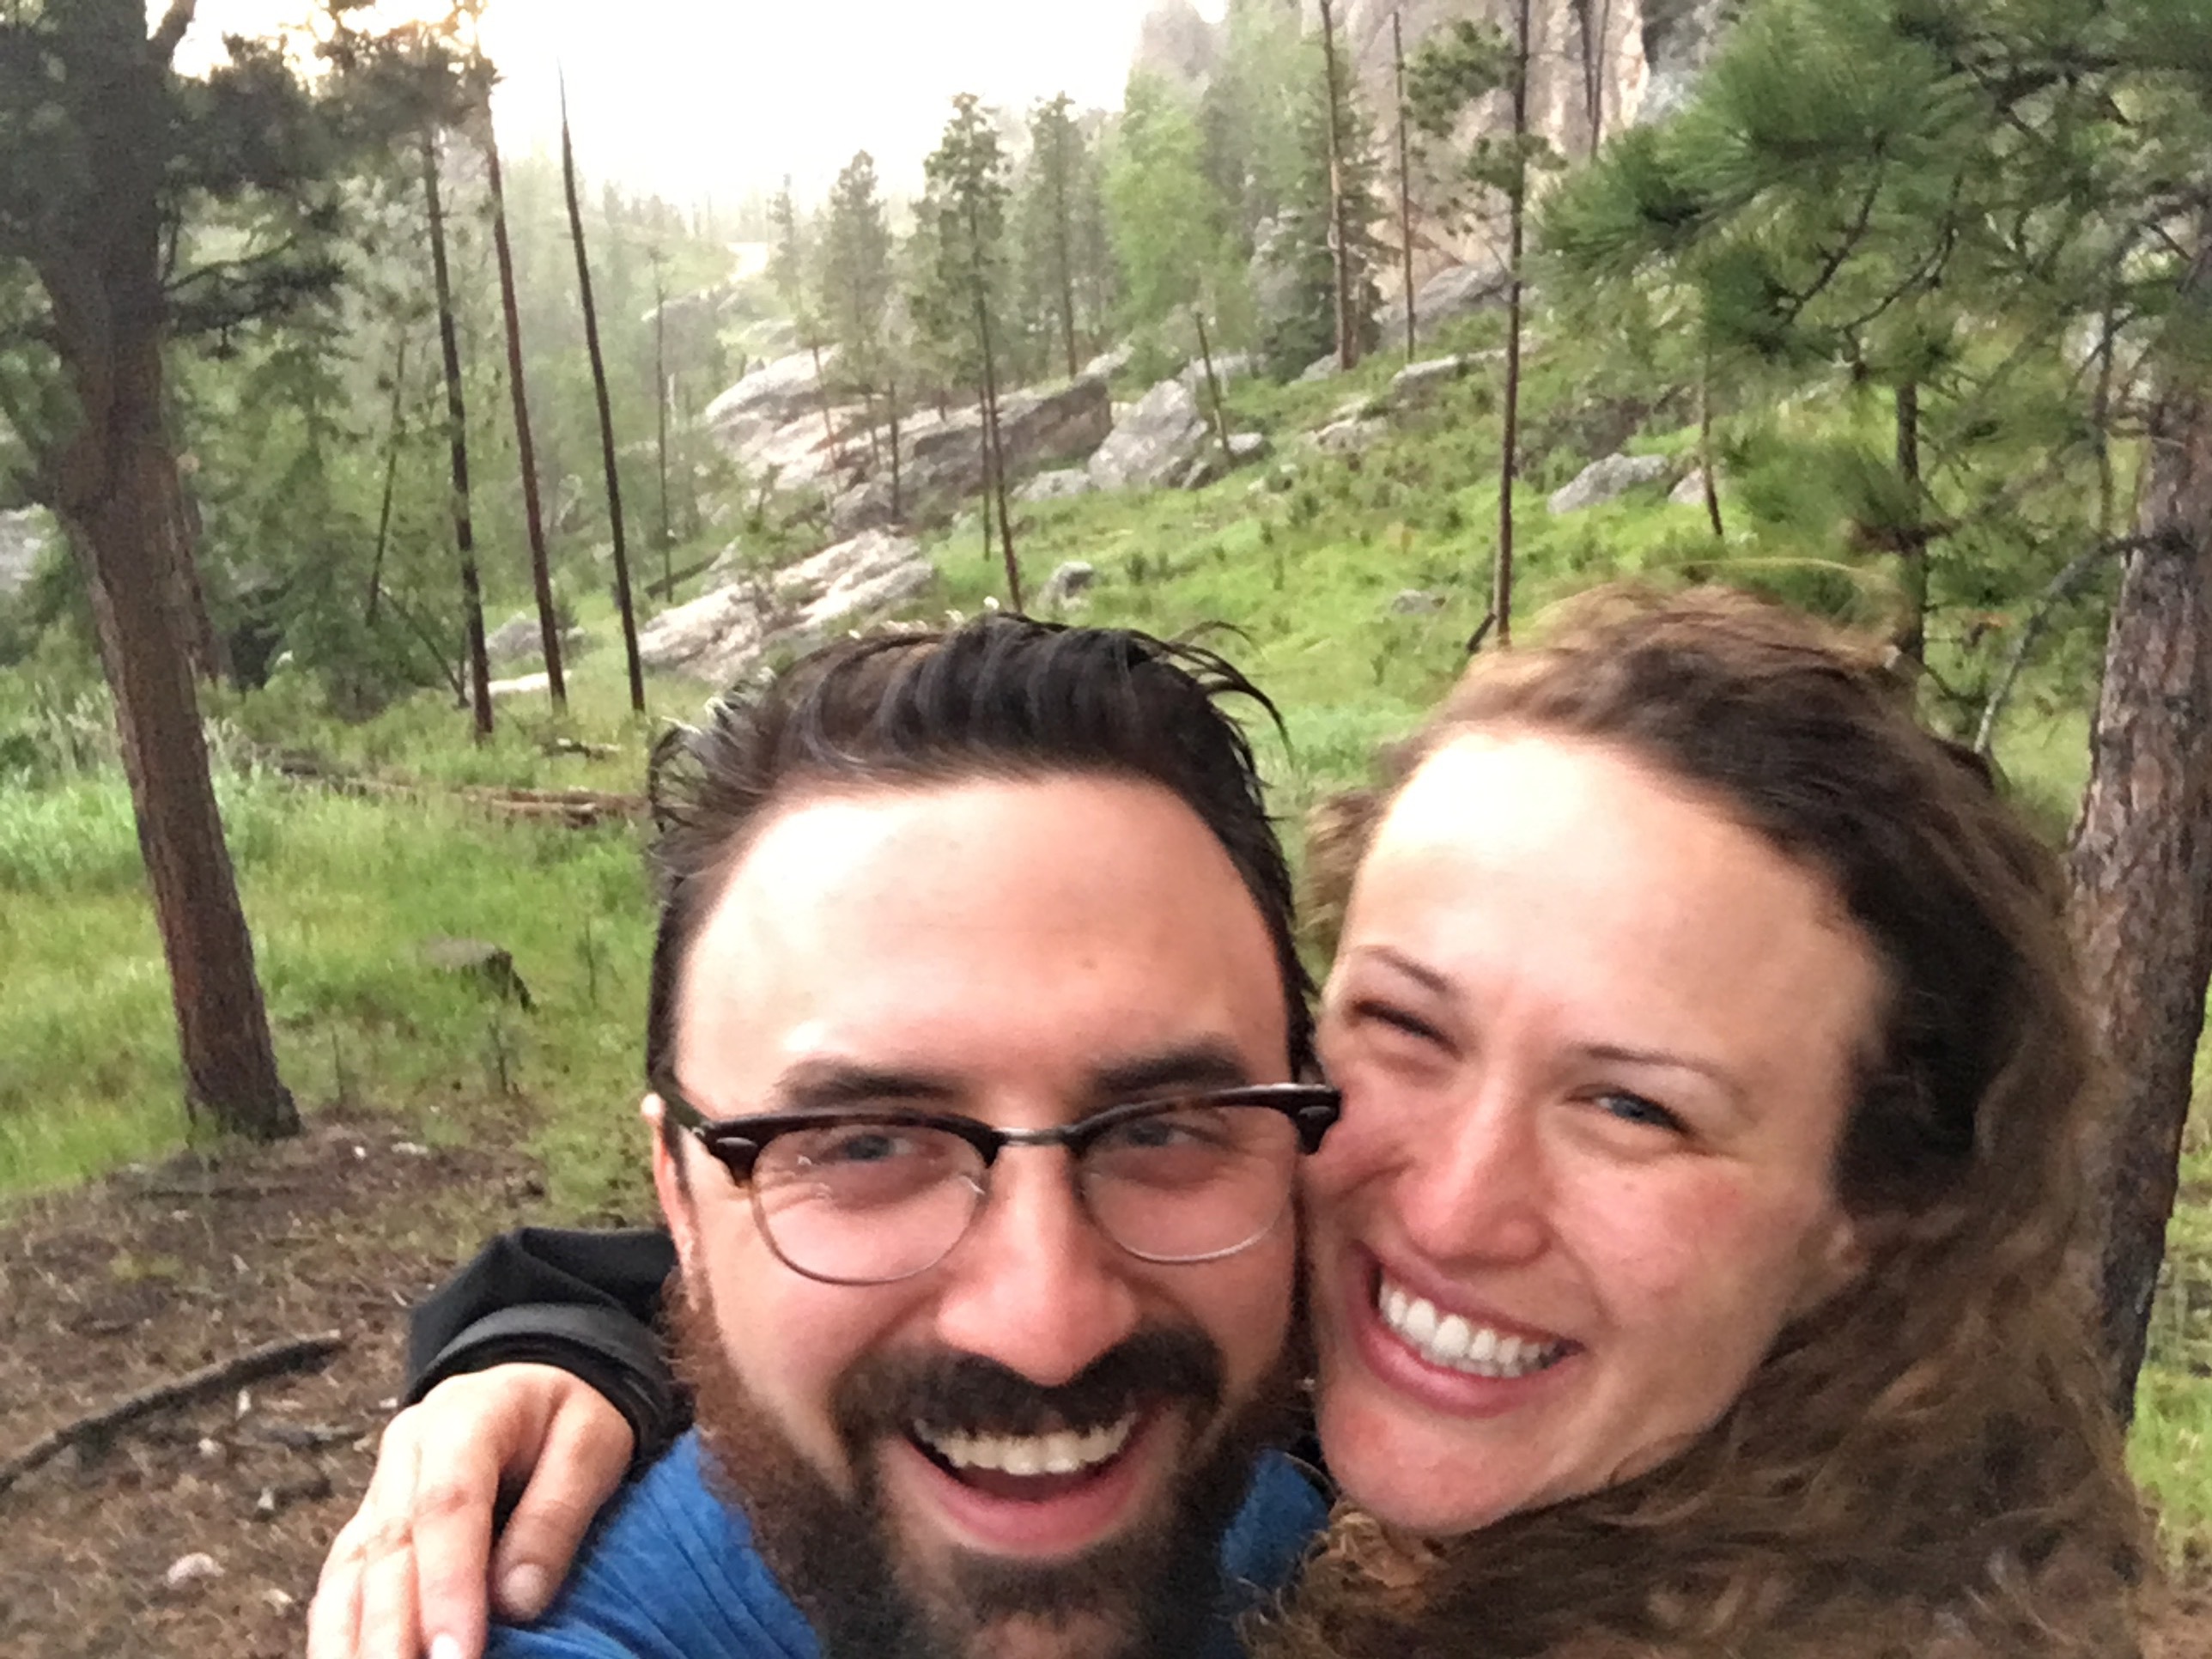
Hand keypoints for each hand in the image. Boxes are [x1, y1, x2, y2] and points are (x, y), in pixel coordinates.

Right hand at [307, 1364, 634, 1658]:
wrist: (537, 1384)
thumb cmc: (569, 1415)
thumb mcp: (591, 1444)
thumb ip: (556, 1516)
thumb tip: (516, 1601)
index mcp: (465, 1417)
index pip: (446, 1506)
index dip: (448, 1585)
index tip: (457, 1654)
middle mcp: (406, 1454)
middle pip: (388, 1549)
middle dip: (395, 1631)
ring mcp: (379, 1491)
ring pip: (350, 1571)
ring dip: (355, 1642)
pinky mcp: (369, 1527)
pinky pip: (341, 1583)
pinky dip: (339, 1632)